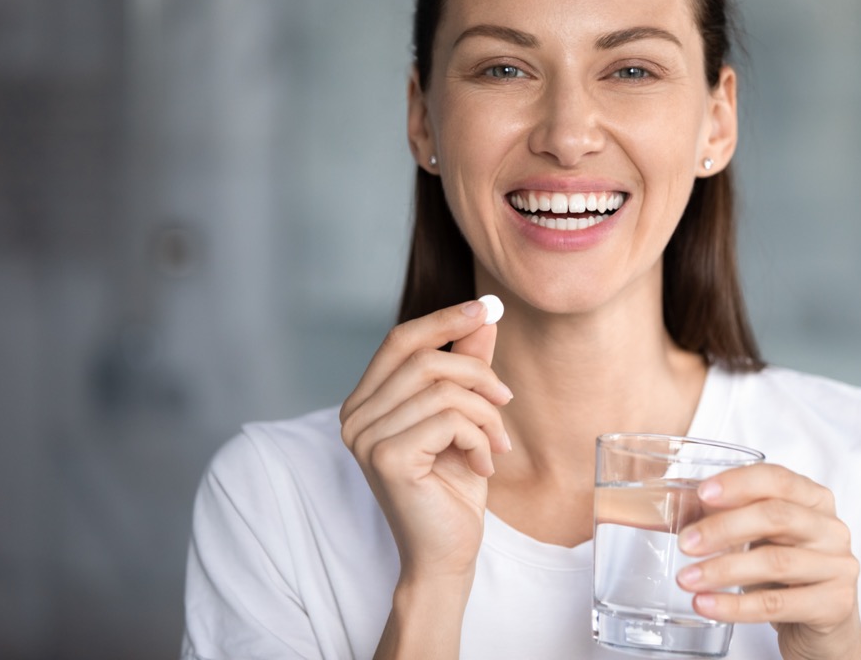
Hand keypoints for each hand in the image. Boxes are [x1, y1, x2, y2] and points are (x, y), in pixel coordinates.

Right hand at [339, 300, 512, 585]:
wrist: (447, 553)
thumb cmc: (453, 486)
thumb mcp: (465, 415)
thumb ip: (465, 365)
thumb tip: (484, 315)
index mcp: (365, 401)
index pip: (401, 340)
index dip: (444, 320)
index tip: (486, 308)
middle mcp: (355, 416)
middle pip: (425, 358)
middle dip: (478, 374)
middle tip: (506, 402)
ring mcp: (366, 437)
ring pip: (443, 389)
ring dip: (485, 415)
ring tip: (496, 445)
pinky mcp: (387, 457)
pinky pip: (449, 419)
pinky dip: (479, 437)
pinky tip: (482, 465)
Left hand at [676, 464, 860, 659]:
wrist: (822, 628)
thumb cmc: (787, 574)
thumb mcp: (759, 539)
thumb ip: (723, 519)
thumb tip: (671, 510)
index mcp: (814, 499)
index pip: (777, 479)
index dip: (738, 484)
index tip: (702, 494)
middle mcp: (831, 528)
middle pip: (776, 517)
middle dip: (724, 528)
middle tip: (686, 542)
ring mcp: (838, 566)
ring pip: (775, 561)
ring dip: (723, 569)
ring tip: (687, 578)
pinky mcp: (834, 604)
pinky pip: (777, 603)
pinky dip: (735, 606)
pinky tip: (707, 604)